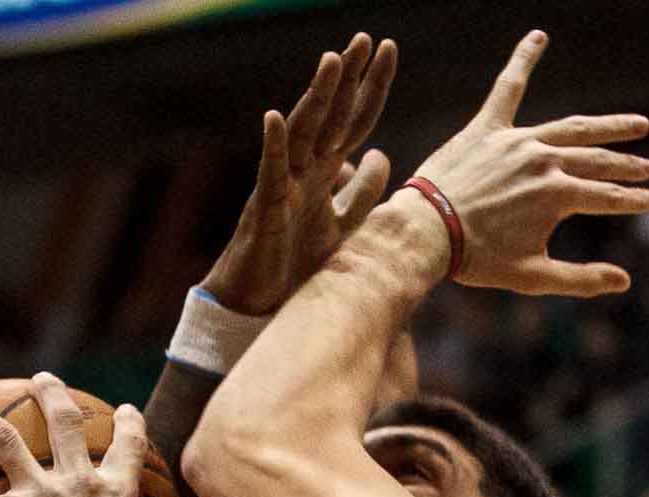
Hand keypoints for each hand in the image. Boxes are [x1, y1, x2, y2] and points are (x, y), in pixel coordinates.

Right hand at [202, 32, 396, 314]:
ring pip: (302, 135)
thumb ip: (361, 194)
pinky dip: (272, 146)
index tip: (390, 50)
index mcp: (323, 173)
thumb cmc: (295, 267)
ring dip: (316, 99)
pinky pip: (269, 174)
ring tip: (332, 63)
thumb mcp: (342, 228)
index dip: (371, 88)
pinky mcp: (264, 211)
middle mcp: (303, 172)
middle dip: (348, 79)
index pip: (354, 122)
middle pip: (330, 118)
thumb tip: (382, 157)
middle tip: (366, 39)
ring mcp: (282, 187)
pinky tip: (275, 118)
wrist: (259, 305)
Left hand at [410, 30, 648, 296]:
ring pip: (570, 127)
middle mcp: (543, 161)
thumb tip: (624, 282)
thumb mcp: (532, 277)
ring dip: (606, 126)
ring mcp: (517, 142)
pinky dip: (523, 60)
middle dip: (624, 166)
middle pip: (595, 159)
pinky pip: (508, 88)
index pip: (606, 196)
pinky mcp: (486, 129)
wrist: (426, 233)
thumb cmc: (476, 260)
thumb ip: (580, 279)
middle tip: (645, 167)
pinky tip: (538, 36)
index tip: (648, 202)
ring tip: (635, 125)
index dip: (630, 201)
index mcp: (557, 195)